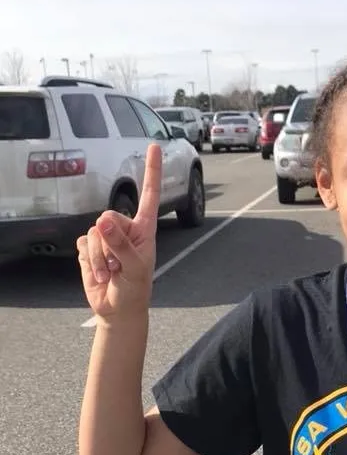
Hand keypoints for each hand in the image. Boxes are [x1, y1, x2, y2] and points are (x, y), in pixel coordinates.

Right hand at [77, 144, 161, 321]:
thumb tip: (102, 220)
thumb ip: (120, 244)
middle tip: (119, 265)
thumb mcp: (134, 268)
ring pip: (94, 233)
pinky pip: (83, 245)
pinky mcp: (90, 247)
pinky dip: (90, 262)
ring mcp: (106, 237)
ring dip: (101, 258)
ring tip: (111, 272)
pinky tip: (99, 273)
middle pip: (109, 218)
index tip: (155, 145)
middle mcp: (125, 228)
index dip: (151, 170)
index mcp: (144, 228)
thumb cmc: (135, 288)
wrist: (117, 309)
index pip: (148, 194)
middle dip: (111, 244)